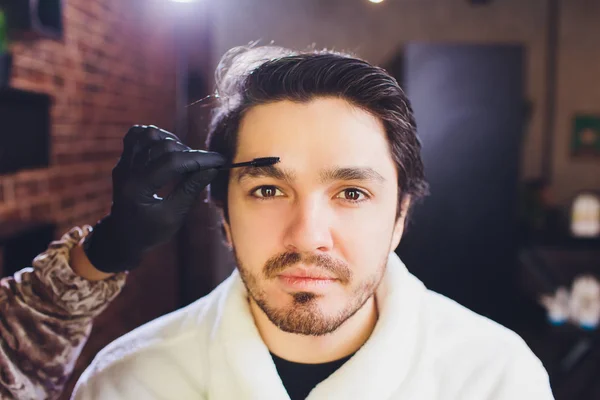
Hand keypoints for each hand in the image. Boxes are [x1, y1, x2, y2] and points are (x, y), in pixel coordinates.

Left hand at [83, 125, 225, 272]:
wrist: (123, 235)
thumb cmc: (150, 231)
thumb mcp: (174, 216)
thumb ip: (191, 190)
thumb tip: (212, 169)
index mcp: (138, 188)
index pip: (173, 162)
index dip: (199, 159)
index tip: (220, 160)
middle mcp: (127, 170)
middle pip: (163, 146)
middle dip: (189, 153)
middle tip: (203, 166)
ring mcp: (123, 162)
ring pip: (149, 135)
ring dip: (172, 142)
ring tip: (184, 157)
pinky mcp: (123, 159)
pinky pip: (136, 135)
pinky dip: (154, 136)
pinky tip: (166, 147)